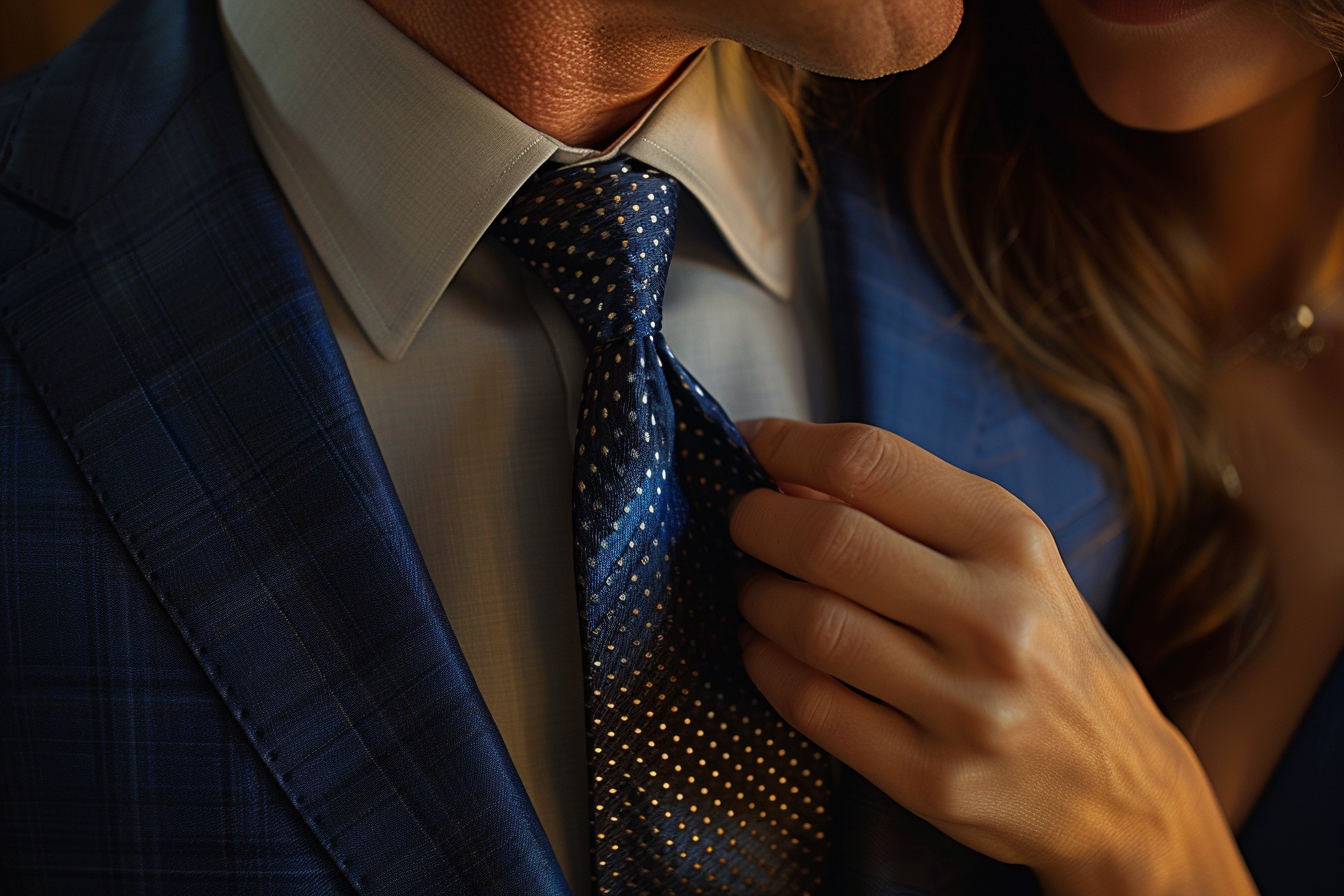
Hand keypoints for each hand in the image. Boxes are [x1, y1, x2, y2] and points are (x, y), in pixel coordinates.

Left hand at [729, 419, 1256, 895]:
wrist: (1118, 785)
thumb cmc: (1043, 646)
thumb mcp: (1008, 557)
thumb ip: (910, 509)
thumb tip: (785, 472)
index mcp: (1014, 542)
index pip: (870, 462)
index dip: (786, 444)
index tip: (752, 445)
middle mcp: (997, 619)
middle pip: (829, 540)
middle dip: (756, 521)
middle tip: (740, 521)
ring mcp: (966, 705)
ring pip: (810, 624)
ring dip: (755, 595)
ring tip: (752, 585)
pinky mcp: (932, 777)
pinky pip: (811, 704)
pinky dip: (765, 663)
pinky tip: (764, 646)